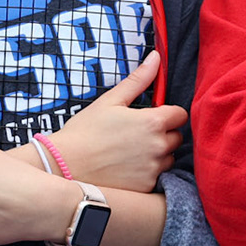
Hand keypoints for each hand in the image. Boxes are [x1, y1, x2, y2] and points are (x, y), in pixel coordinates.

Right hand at [45, 49, 185, 192]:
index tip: (152, 116)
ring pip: (168, 159)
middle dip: (163, 134)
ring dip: (157, 155)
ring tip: (129, 153)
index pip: (180, 115)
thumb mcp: (110, 101)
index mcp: (153, 122)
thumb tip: (156, 57)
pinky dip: (146, 173)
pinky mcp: (146, 188)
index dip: (168, 113)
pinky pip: (156, 178)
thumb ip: (138, 79)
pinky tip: (126, 169)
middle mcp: (159, 147)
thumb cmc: (85, 132)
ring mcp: (153, 170)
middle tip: (136, 135)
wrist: (64, 167)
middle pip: (176, 137)